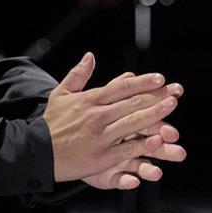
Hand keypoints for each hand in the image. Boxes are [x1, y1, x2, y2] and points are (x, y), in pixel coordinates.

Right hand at [43, 53, 183, 183]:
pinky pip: (125, 149)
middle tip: (174, 92)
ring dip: (154, 115)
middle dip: (155, 96)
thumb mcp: (61, 94)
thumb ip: (78, 75)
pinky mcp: (101, 156)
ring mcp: (100, 136)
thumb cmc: (51, 123)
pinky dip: (141, 145)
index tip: (159, 79)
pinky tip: (156, 140)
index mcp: (90, 100)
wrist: (36, 152)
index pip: (121, 87)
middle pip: (131, 103)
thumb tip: (90, 56)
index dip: (142, 82)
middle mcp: (97, 116)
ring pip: (132, 123)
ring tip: (171, 108)